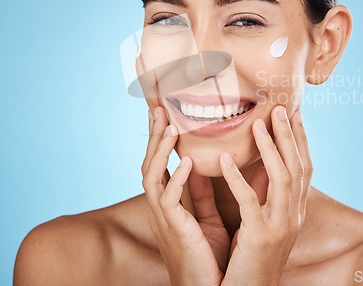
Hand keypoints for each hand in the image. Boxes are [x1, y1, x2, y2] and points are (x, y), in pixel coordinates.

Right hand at [141, 107, 228, 285]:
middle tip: (159, 108)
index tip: (166, 113)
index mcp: (169, 204)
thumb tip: (213, 164)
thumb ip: (205, 192)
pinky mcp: (173, 230)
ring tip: (172, 126)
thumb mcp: (207, 217)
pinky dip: (177, 179)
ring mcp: (163, 218)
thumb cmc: (207, 256)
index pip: (160, 164)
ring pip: (151, 177)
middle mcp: (161, 208)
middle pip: (149, 164)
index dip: (161, 139)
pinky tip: (188, 161)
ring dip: (161, 151)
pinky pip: (169, 200)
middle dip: (154, 136)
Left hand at [219, 106, 312, 285]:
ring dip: (271, 149)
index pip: (304, 168)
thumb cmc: (251, 259)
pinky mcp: (260, 237)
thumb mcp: (262, 222)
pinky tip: (224, 159)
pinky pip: (250, 202)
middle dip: (290, 136)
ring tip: (258, 124)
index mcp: (295, 211)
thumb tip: (258, 164)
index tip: (295, 114)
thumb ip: (263, 194)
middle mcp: (294, 216)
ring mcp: (280, 227)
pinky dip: (237, 178)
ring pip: (282, 178)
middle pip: (297, 167)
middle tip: (281, 108)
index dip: (301, 141)